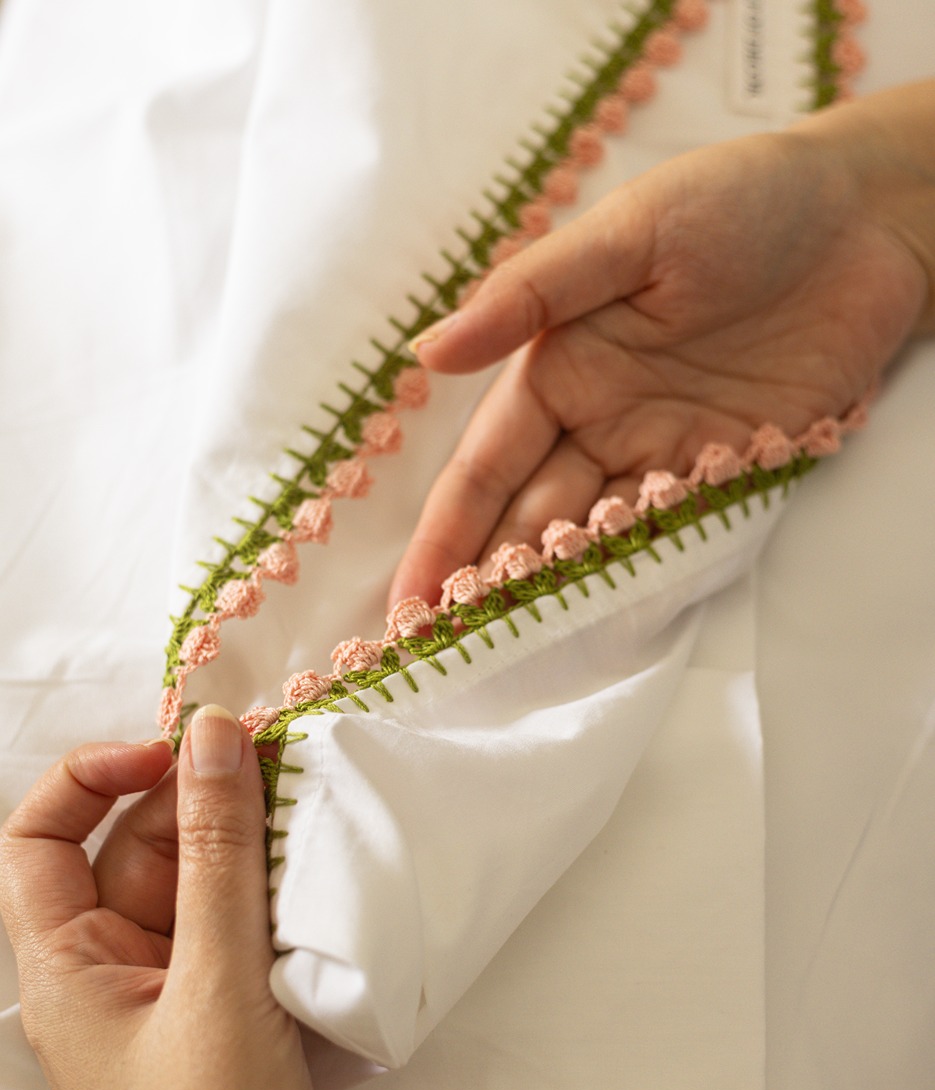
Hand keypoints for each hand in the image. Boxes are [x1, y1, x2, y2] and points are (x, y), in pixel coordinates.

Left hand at [0, 709, 432, 1089]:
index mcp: (67, 966)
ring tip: (307, 802)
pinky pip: (244, 919)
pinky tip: (319, 863)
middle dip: (201, 799)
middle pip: (139, 847)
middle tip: (276, 757)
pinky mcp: (233, 1007)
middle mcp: (112, 969)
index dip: (93, 778)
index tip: (170, 751)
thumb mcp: (216, 980)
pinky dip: (276, 886)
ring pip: (202, 879)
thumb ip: (217, 853)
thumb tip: (210, 734)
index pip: (41, 838)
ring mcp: (176, 989)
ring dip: (249, 840)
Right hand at [390, 86, 934, 605]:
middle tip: (443, 653)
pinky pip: (672, 535)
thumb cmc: (740, 201)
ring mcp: (666, 451)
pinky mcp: (732, 470)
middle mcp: (602, 419)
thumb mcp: (627, 232)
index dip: (446, 535)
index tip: (409, 601)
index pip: (487, 468)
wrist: (869, 215)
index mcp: (561, 366)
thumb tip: (428, 351)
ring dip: (552, 595)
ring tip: (508, 654)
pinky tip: (599, 620)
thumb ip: (530, 295)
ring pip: (593, 539)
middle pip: (530, 517)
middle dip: (484, 584)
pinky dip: (635, 577)